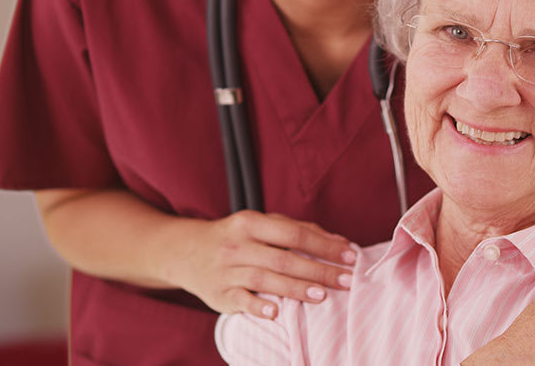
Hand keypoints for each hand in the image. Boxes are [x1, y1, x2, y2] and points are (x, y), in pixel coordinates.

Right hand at [171, 210, 357, 319]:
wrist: (185, 252)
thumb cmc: (234, 237)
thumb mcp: (260, 225)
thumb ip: (296, 230)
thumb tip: (338, 240)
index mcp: (251, 223)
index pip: (294, 234)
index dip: (324, 246)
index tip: (350, 256)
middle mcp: (237, 245)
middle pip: (284, 258)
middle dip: (318, 270)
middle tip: (346, 280)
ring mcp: (226, 270)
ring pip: (264, 279)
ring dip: (295, 288)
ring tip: (321, 296)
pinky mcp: (218, 294)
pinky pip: (239, 300)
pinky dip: (257, 306)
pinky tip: (276, 312)